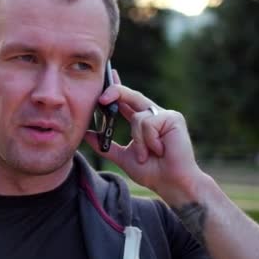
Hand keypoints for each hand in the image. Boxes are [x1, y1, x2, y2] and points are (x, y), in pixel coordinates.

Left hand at [83, 70, 204, 206]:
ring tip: (147, 155)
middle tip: (101, 98)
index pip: (126, 101)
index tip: (109, 75)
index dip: (117, 88)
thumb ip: (105, 145)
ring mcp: (165, 115)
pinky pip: (148, 123)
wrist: (172, 183)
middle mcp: (153, 115)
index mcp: (142, 121)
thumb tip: (85, 134)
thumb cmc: (152, 172)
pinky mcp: (173, 118)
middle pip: (131, 96)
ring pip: (137, 118)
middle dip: (116, 92)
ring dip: (138, 141)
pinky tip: (159, 150)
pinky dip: (148, 141)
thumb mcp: (122, 157)